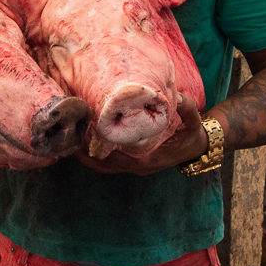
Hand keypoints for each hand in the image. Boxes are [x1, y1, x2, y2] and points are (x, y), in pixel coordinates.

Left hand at [75, 93, 207, 175]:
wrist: (197, 151)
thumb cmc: (191, 134)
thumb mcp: (194, 121)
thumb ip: (188, 109)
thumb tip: (178, 97)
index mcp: (147, 157)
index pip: (116, 150)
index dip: (99, 139)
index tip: (85, 124)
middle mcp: (136, 166)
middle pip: (103, 160)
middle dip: (86, 146)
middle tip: (69, 129)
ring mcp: (132, 168)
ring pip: (101, 165)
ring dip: (85, 154)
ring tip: (68, 138)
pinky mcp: (130, 166)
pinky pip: (106, 166)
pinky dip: (92, 159)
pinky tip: (79, 148)